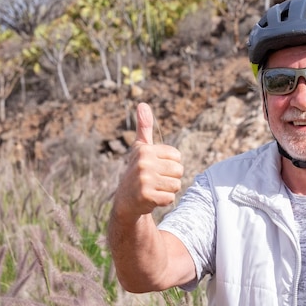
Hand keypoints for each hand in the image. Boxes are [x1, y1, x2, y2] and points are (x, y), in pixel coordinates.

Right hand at [112, 103, 183, 223]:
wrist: (125, 201)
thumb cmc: (137, 171)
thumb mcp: (140, 149)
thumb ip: (144, 127)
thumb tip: (143, 104)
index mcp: (145, 150)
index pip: (177, 157)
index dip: (170, 165)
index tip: (155, 168)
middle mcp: (143, 163)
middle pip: (179, 171)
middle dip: (170, 178)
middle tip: (155, 180)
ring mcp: (144, 180)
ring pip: (176, 185)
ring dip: (168, 190)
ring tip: (154, 189)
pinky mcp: (146, 196)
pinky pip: (170, 198)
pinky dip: (164, 201)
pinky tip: (152, 199)